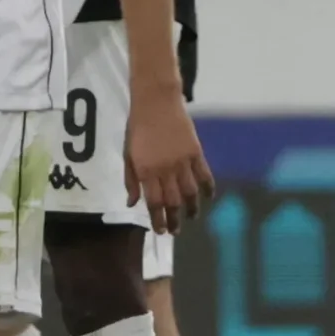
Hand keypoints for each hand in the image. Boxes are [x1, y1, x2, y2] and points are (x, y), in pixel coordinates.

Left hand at [124, 91, 213, 234]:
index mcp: (146, 170)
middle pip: (173, 201)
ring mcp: (183, 161)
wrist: (156, 103)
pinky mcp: (196, 153)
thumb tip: (132, 203)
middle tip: (175, 232)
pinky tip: (207, 198)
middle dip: (174, 219)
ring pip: (190, 192)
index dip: (158, 219)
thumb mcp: (127, 154)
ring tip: (191, 218)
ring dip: (191, 208)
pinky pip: (205, 175)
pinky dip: (208, 188)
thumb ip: (131, 180)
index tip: (160, 231)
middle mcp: (166, 169)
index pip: (154, 202)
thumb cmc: (137, 128)